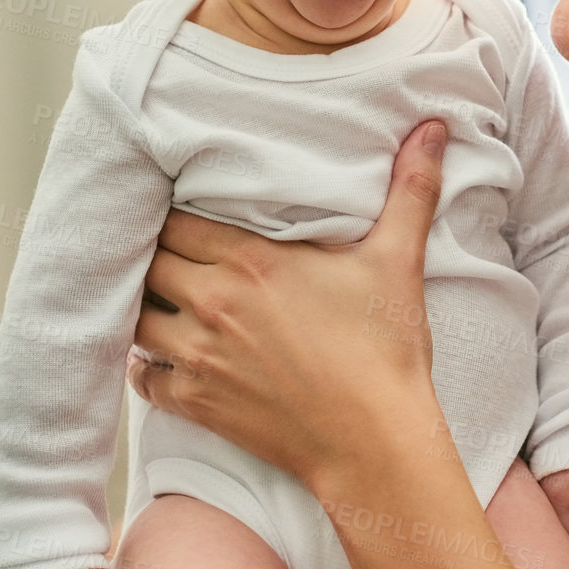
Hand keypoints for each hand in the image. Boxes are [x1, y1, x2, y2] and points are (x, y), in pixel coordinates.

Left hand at [127, 120, 449, 499]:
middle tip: (170, 252)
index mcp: (253, 262)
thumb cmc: (386, 350)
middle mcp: (214, 304)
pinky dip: (146, 366)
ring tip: (161, 300)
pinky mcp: (197, 403)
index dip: (175, 213)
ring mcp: (200, 356)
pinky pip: (143, 378)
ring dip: (145, 307)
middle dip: (155, 254)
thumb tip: (432, 128)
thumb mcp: (398, 261)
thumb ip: (409, 189)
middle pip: (148, 262)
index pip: (177, 219)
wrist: (374, 441)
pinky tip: (164, 358)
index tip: (184, 212)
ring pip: (136, 317)